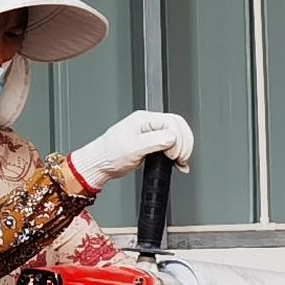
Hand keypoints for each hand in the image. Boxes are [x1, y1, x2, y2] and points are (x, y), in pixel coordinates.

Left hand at [68, 109, 195, 189]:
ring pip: (178, 135)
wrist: (100, 165)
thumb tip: (172, 139)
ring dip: (183, 148)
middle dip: (184, 143)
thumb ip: (154, 141)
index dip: (178, 139)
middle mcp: (149, 124)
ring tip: (180, 162)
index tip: (174, 154)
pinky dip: (179, 154)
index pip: (172, 122)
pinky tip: (179, 164)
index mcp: (144, 119)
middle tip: (180, 158)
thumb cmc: (109, 155)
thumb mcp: (132, 148)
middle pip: (178, 126)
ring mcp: (152, 134)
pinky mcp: (154, 144)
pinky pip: (173, 145)